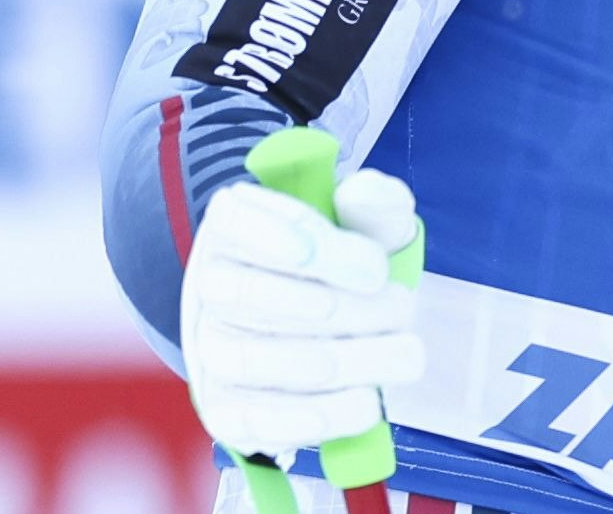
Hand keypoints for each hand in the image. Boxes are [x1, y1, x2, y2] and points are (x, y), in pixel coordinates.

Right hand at [182, 167, 425, 460]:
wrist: (326, 315)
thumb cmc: (346, 260)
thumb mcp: (368, 223)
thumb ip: (374, 203)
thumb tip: (360, 192)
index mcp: (234, 224)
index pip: (242, 225)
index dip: (307, 247)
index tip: (372, 267)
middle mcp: (209, 284)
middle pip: (254, 299)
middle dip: (343, 309)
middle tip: (403, 308)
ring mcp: (210, 348)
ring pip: (251, 359)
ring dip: (339, 361)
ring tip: (403, 353)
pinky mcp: (223, 405)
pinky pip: (251, 419)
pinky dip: (311, 416)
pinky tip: (365, 403)